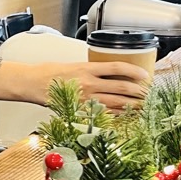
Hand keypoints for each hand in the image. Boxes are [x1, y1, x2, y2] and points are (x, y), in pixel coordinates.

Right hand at [0, 61, 148, 111]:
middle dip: (139, 91)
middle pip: (122, 87)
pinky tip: (126, 115)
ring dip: (132, 105)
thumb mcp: (73, 64)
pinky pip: (104, 114)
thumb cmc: (48, 72)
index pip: (117, 68)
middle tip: (149, 93)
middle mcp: (89, 84)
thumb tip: (110, 73)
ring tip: (143, 105)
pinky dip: (117, 115)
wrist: (31, 84)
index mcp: (87, 69)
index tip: (144, 74)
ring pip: (116, 103)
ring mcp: (85, 99)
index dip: (134, 71)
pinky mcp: (81, 110)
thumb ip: (92, 70)